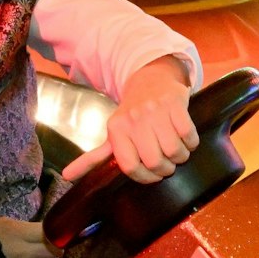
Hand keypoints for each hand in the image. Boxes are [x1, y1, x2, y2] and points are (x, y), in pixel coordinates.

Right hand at [0, 216, 60, 257]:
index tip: (54, 235)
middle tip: (48, 249)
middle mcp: (25, 252)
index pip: (50, 233)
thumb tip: (45, 231)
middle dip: (54, 249)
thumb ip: (26, 228)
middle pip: (55, 251)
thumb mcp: (6, 224)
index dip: (55, 234)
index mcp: (20, 233)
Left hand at [62, 58, 197, 183]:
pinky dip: (191, 142)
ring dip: (180, 156)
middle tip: (167, 163)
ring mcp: (155, 111)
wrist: (151, 80)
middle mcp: (134, 120)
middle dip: (166, 169)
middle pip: (155, 162)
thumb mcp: (112, 134)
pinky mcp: (175, 105)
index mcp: (116, 130)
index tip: (151, 175)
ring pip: (174, 151)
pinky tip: (185, 138)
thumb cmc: (132, 114)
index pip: (130, 167)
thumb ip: (92, 158)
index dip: (145, 177)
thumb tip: (67, 177)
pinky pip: (188, 135)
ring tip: (177, 150)